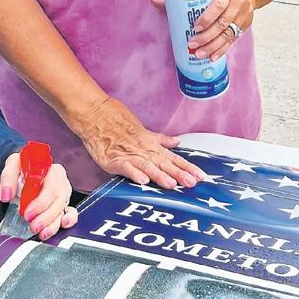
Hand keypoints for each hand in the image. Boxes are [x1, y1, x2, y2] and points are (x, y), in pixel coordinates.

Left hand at [0, 154, 77, 240]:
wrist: (25, 172)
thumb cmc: (24, 167)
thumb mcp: (13, 165)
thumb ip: (8, 177)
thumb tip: (6, 195)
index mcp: (52, 170)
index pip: (51, 188)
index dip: (41, 203)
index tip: (27, 213)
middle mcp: (61, 183)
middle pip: (58, 202)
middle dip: (45, 217)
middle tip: (32, 225)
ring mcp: (63, 195)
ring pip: (62, 211)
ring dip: (52, 225)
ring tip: (40, 233)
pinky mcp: (63, 205)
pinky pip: (70, 214)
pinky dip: (67, 221)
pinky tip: (60, 227)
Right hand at [70, 96, 204, 188]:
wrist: (96, 114)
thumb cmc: (118, 120)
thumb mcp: (144, 130)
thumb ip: (161, 140)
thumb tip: (177, 142)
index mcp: (151, 146)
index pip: (174, 158)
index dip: (188, 167)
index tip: (202, 177)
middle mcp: (143, 151)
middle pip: (164, 164)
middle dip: (179, 174)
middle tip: (192, 183)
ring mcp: (129, 155)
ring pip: (147, 166)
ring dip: (159, 175)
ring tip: (171, 184)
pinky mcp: (114, 159)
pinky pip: (126, 167)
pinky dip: (134, 173)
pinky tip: (142, 181)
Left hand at [150, 0, 255, 61]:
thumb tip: (155, 1)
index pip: (219, 5)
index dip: (207, 17)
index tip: (195, 27)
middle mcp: (239, 3)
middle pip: (222, 23)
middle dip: (207, 36)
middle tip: (192, 44)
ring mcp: (244, 15)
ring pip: (228, 34)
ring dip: (213, 46)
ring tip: (199, 54)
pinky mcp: (245, 25)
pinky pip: (233, 39)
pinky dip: (222, 49)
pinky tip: (212, 57)